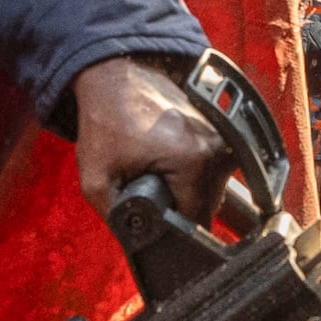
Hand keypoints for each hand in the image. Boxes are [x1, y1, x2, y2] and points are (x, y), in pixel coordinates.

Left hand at [69, 55, 230, 222]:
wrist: (114, 76)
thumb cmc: (104, 120)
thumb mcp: (96, 179)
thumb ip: (116, 219)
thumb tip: (138, 245)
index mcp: (194, 161)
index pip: (196, 221)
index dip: (170, 225)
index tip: (149, 207)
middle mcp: (217, 148)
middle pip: (207, 205)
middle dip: (177, 204)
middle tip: (146, 181)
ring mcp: (223, 135)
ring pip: (211, 188)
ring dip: (186, 188)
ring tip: (155, 165)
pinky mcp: (222, 128)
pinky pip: (213, 168)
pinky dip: (192, 170)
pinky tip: (166, 155)